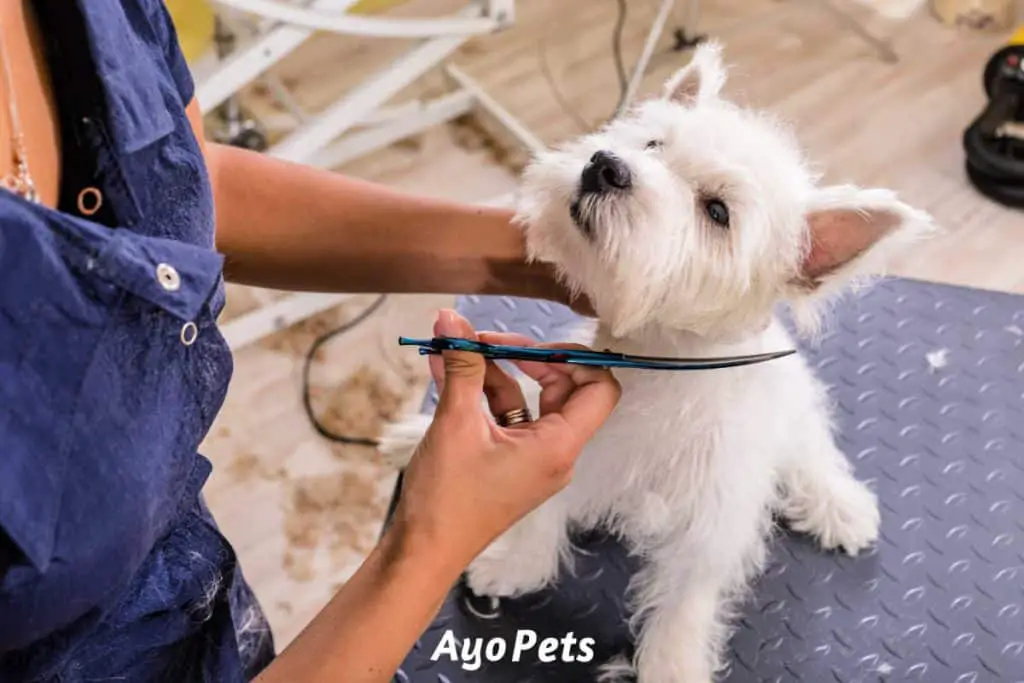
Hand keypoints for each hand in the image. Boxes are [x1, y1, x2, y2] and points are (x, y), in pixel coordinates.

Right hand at [387, 310, 619, 570]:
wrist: (424, 552)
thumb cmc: (448, 499)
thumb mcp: (455, 423)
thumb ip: (461, 366)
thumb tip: (452, 319)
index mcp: (559, 446)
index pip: (599, 388)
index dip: (572, 358)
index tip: (530, 346)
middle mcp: (555, 453)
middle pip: (562, 388)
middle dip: (523, 358)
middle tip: (483, 341)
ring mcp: (533, 460)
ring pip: (527, 400)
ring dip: (492, 373)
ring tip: (453, 350)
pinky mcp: (510, 465)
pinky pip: (506, 419)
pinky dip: (481, 395)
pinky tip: (445, 372)